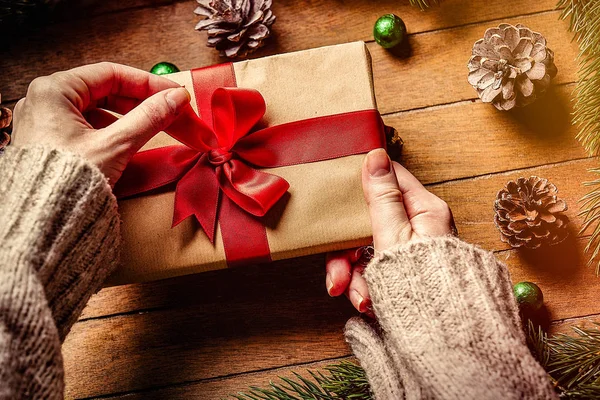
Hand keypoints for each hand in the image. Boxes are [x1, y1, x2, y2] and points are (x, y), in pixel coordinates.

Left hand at [12, 62, 191, 184]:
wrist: (40, 224)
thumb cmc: (63, 183)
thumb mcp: (115, 145)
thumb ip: (149, 118)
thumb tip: (175, 100)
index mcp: (54, 91)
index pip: (112, 74)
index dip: (149, 84)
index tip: (174, 95)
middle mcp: (45, 102)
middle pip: (106, 92)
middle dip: (143, 104)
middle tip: (173, 114)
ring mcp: (46, 122)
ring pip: (99, 110)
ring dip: (131, 118)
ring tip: (157, 128)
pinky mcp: (51, 142)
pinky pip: (88, 127)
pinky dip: (113, 131)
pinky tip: (131, 141)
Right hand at [326, 148, 454, 313]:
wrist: (446, 336)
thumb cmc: (424, 286)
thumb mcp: (394, 237)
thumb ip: (382, 197)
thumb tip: (376, 155)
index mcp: (424, 209)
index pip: (389, 179)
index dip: (361, 184)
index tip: (337, 196)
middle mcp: (420, 226)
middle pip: (370, 221)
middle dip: (348, 251)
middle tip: (336, 275)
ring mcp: (413, 250)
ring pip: (368, 249)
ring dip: (354, 275)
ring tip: (358, 299)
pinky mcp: (407, 271)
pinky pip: (376, 270)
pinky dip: (366, 286)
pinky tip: (366, 303)